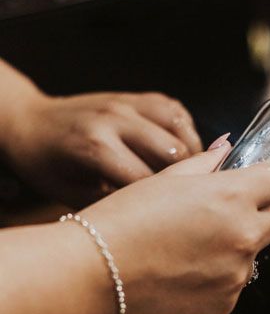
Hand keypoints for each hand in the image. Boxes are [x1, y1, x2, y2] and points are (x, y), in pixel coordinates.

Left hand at [3, 89, 201, 206]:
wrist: (31, 122)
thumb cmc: (47, 165)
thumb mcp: (72, 194)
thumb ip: (113, 204)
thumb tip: (154, 213)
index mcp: (94, 147)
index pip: (147, 180)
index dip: (165, 203)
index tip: (178, 218)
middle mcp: (114, 120)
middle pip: (172, 152)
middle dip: (186, 179)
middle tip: (191, 201)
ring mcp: (126, 103)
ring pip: (180, 127)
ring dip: (194, 153)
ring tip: (194, 175)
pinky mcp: (135, 96)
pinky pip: (174, 110)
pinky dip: (186, 131)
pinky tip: (185, 151)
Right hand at [79, 140, 269, 313]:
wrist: (90, 278)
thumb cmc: (121, 220)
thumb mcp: (165, 179)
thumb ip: (207, 164)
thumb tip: (228, 151)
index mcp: (233, 196)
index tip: (260, 180)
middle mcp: (244, 237)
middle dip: (250, 213)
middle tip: (210, 216)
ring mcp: (235, 277)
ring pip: (250, 255)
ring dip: (231, 249)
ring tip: (185, 250)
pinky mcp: (222, 308)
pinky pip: (231, 287)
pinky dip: (215, 280)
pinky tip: (179, 276)